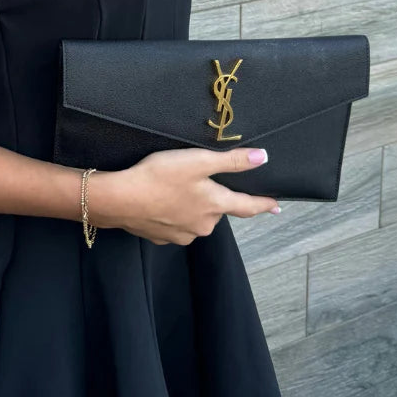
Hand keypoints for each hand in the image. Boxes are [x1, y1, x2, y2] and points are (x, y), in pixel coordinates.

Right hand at [85, 147, 278, 244]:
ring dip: (191, 206)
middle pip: (216, 210)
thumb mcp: (198, 161)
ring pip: (195, 218)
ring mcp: (183, 235)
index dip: (263, 204)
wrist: (120, 199)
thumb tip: (264, 158)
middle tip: (198, 180)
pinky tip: (159, 201)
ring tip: (174, 189)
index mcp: (215, 206)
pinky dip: (172, 214)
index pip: (247, 206)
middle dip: (213, 197)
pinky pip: (175, 224)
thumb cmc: (160, 176)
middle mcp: (204, 226)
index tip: (276, 207)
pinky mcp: (162, 237)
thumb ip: (232, 161)